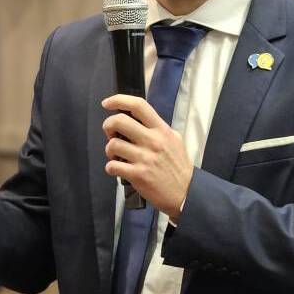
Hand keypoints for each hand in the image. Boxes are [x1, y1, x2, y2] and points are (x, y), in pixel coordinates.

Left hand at [102, 95, 191, 221]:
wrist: (185, 193)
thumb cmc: (178, 167)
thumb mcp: (175, 140)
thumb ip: (158, 128)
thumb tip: (138, 119)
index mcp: (161, 130)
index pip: (139, 106)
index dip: (119, 100)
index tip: (107, 103)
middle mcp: (153, 141)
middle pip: (119, 121)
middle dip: (108, 126)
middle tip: (111, 133)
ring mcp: (144, 158)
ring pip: (113, 144)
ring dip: (109, 150)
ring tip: (116, 155)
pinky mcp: (138, 175)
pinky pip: (113, 166)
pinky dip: (111, 167)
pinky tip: (118, 169)